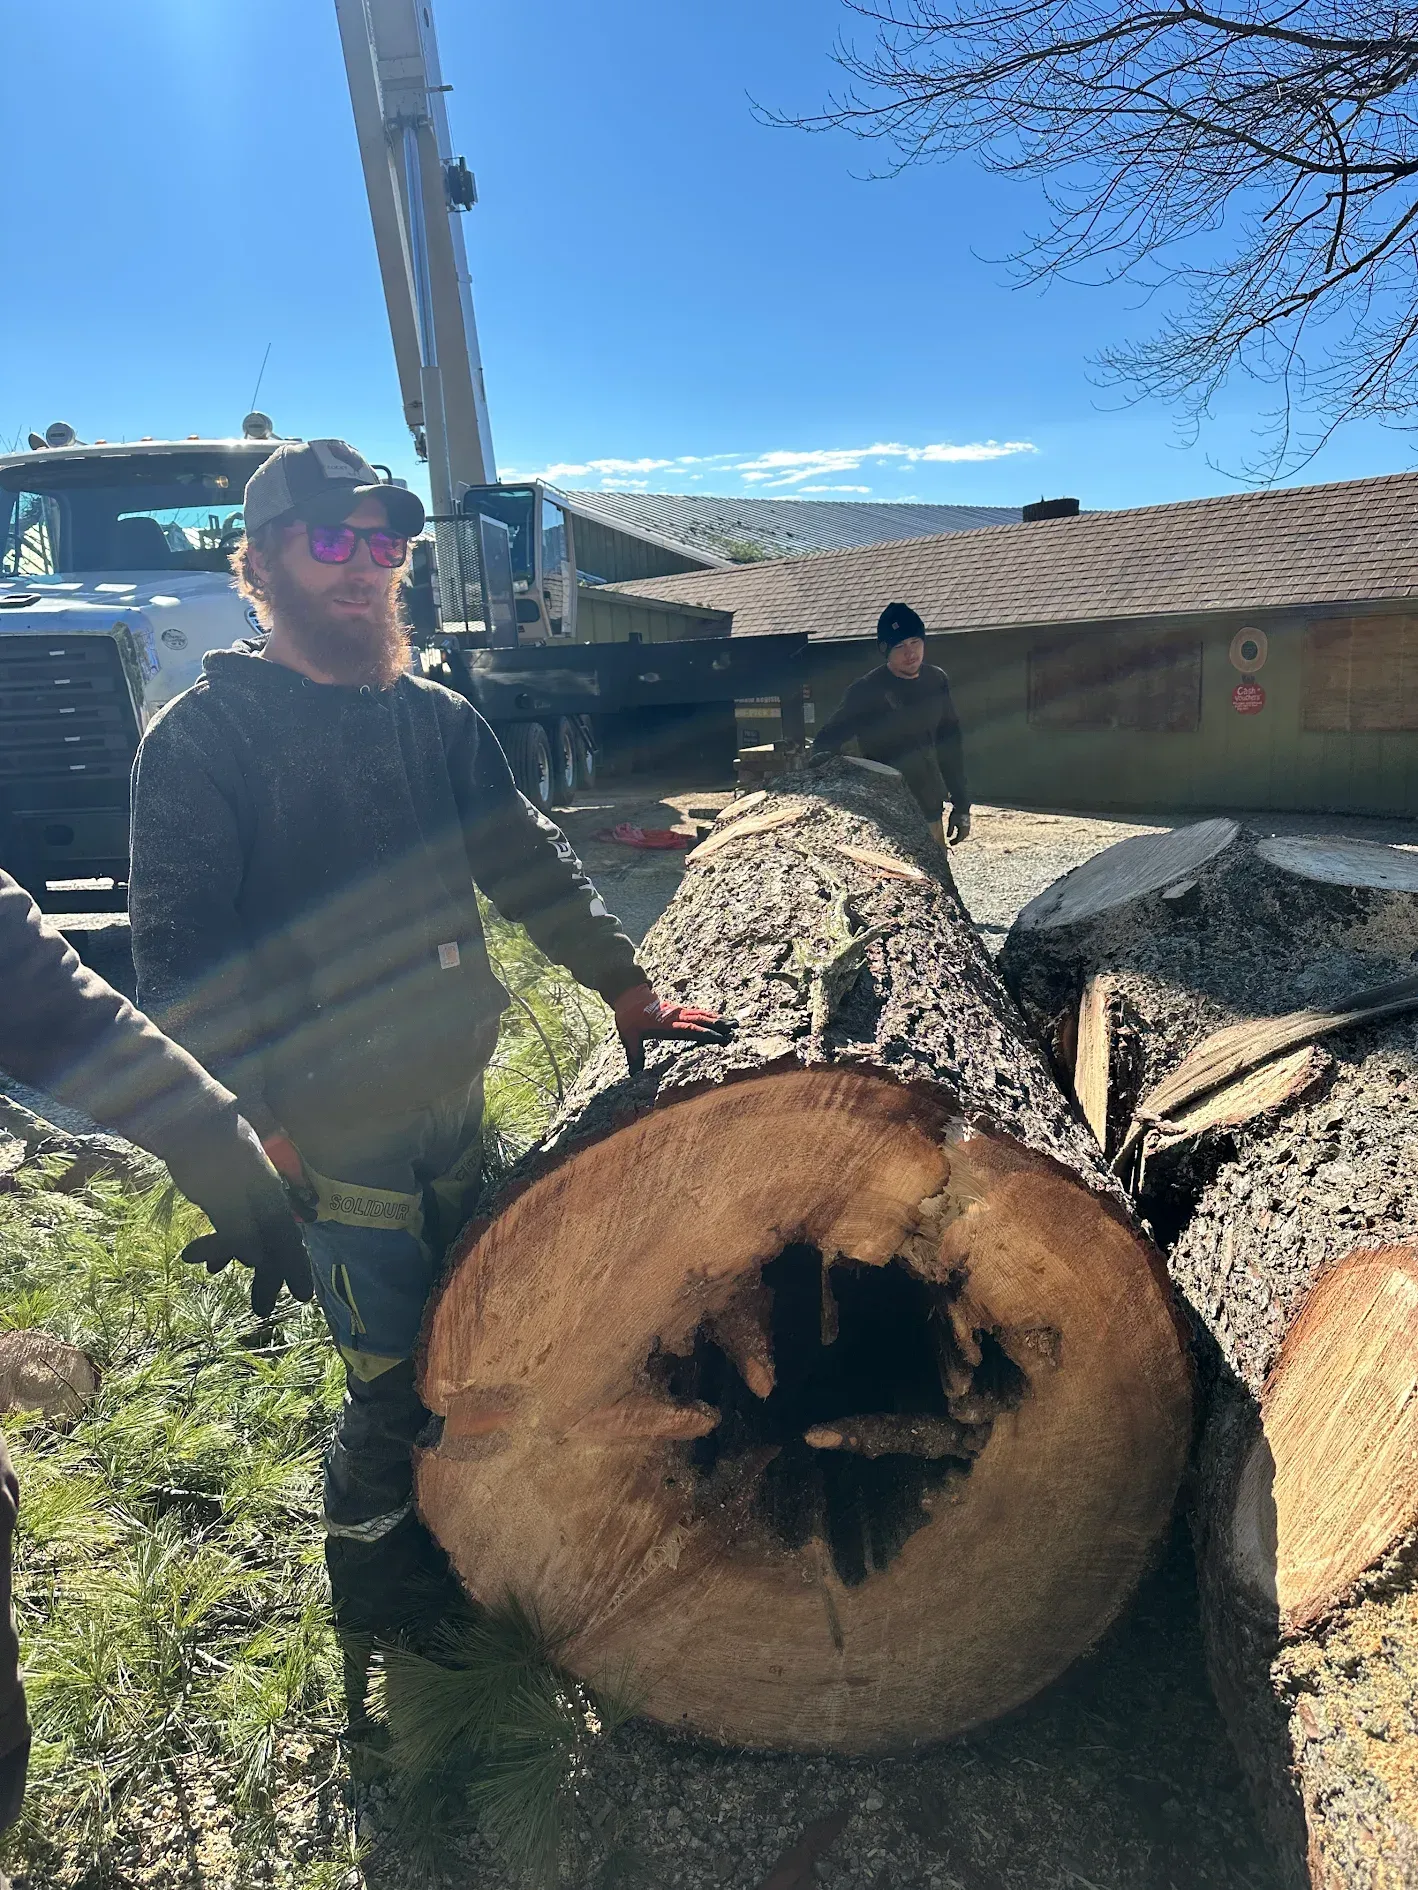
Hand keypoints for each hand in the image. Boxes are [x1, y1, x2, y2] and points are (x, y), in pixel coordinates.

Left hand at [167, 1117, 313, 1318]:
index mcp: (266, 1195)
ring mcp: (244, 1186)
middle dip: (267, 1272)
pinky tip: (203, 1254)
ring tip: (217, 1274)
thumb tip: (258, 1260)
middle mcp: (261, 1192)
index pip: (286, 1239)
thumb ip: (238, 1227)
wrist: (185, 1111)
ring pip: (250, 1229)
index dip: (294, 1268)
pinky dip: (221, 1239)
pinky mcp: (224, 1183)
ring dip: (236, 1255)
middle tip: (260, 1306)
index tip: (302, 1296)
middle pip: (272, 1238)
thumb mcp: (219, 1193)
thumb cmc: (204, 1151)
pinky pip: (232, 1218)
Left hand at [613, 983, 733, 1075]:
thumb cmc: (629, 1017)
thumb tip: (633, 1074)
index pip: (689, 1030)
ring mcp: (678, 1012)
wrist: (629, 995)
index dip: (704, 1033)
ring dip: (718, 1019)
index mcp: (666, 1025)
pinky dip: (710, 1014)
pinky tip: (719, 1016)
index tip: (719, 1037)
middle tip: (734, 1030)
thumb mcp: (629, 1035)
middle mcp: (676, 1017)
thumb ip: (634, 1054)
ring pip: (701, 1015)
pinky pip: (697, 1012)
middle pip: (700, 1021)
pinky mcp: (678, 1010)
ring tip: (734, 1023)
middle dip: (717, 1025)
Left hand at [946, 808, 971, 844]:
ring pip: (964, 835)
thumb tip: (948, 837)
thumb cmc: (956, 814)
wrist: (962, 806)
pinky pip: (965, 832)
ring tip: (954, 840)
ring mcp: (968, 826)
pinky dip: (962, 834)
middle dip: (957, 841)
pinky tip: (958, 834)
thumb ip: (950, 830)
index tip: (949, 843)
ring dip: (960, 838)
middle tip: (951, 843)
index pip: (959, 838)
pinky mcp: (968, 824)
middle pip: (962, 838)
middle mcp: (967, 829)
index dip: (954, 842)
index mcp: (963, 829)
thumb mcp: (951, 822)